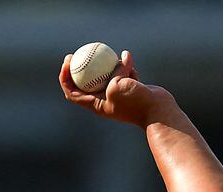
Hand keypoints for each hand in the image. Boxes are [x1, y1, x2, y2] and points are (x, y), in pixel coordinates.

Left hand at [58, 49, 173, 127]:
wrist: (157, 110)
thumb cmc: (134, 102)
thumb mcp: (118, 85)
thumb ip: (115, 71)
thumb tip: (121, 57)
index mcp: (96, 105)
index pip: (73, 93)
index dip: (65, 78)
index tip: (68, 62)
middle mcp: (104, 100)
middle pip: (87, 83)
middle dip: (81, 67)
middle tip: (81, 50)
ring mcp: (117, 94)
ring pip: (107, 74)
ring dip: (109, 63)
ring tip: (111, 54)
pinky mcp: (129, 88)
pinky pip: (123, 72)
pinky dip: (126, 66)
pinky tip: (128, 58)